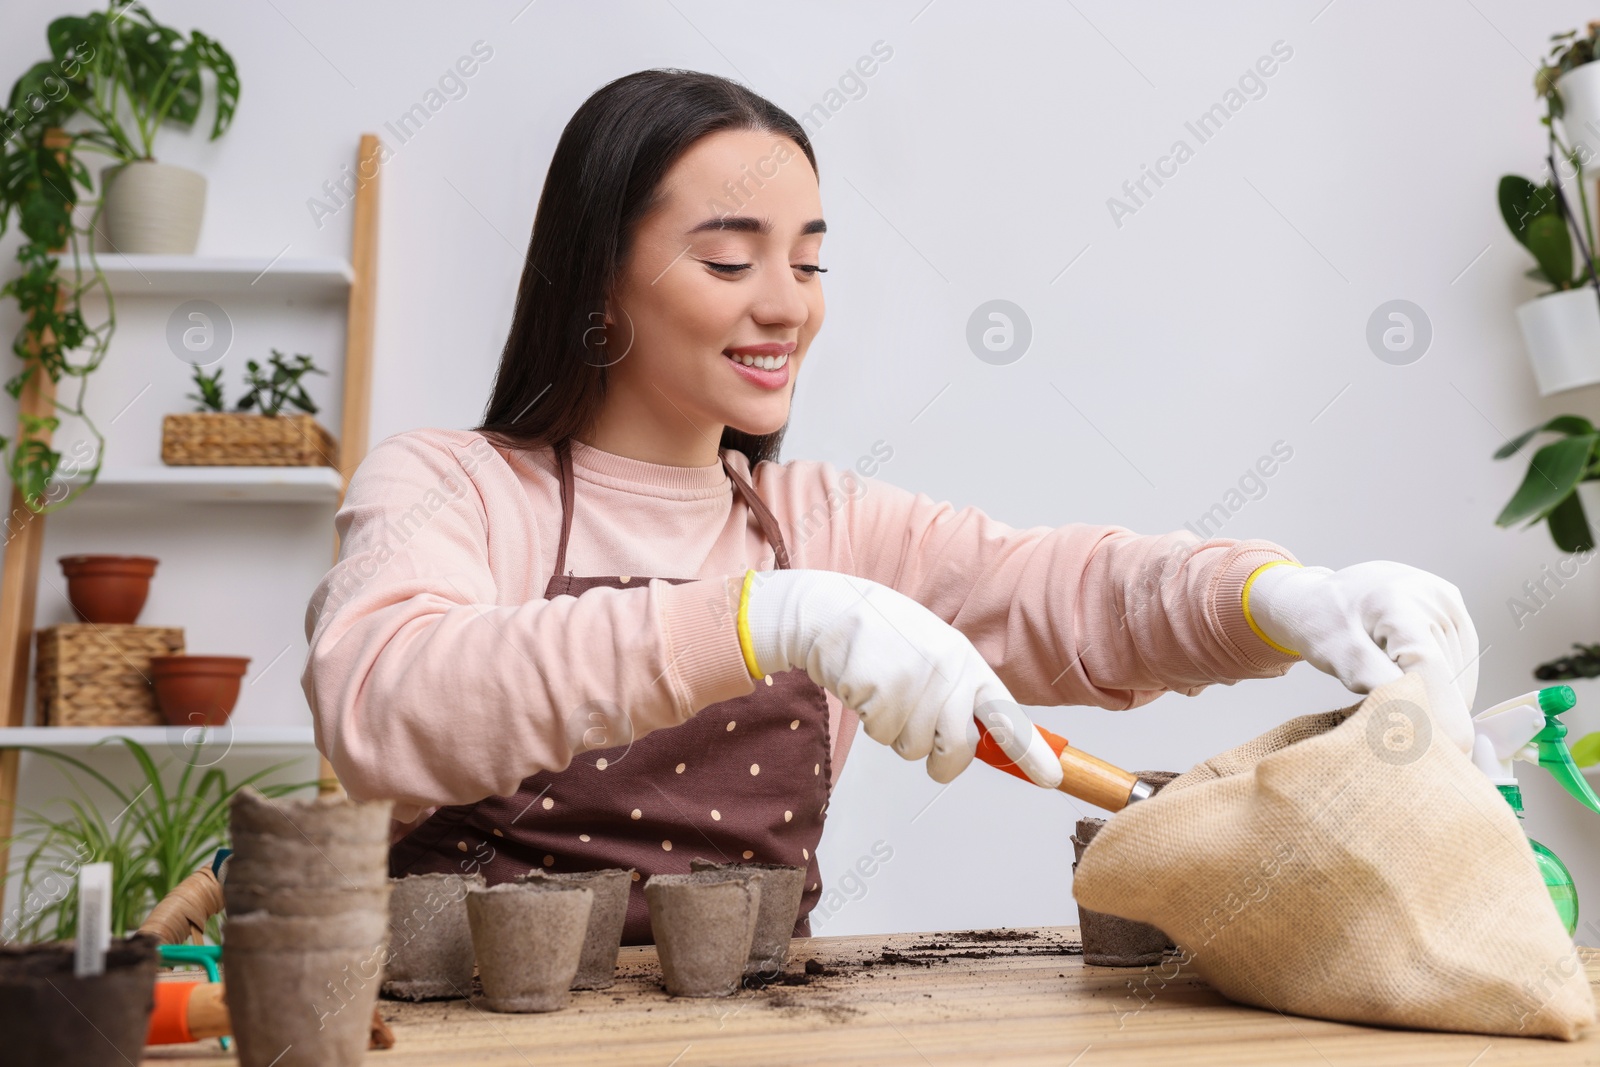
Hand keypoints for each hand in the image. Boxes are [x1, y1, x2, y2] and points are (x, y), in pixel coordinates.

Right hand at [741, 569, 1063, 786]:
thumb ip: (960, 692)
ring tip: (886, 694)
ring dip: (896, 732)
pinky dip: (871, 721)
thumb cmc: (887, 635)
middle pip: (956, 750)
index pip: (1005, 714)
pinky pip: (881, 735)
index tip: (1052, 778)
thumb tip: (984, 742)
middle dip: (940, 759)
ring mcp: (911, 682)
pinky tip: (866, 689)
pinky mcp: (877, 691)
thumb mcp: (935, 652)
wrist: (832, 610)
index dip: (1030, 751)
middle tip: (925, 744)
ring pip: (912, 749)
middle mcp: (945, 672)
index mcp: (966, 662)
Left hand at [1245, 560, 1479, 751]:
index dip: (1443, 710)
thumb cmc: (1320, 623)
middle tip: (1418, 747)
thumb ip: (1369, 678)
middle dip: (1436, 710)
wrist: (1320, 594)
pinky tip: (1419, 688)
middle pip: (1448, 669)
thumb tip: (1411, 712)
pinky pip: (1460, 657)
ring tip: (1410, 710)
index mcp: (1394, 601)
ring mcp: (1446, 598)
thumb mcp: (1331, 652)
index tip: (1452, 752)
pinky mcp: (1453, 606)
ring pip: (1460, 668)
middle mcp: (1429, 594)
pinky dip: (1444, 681)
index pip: (1429, 664)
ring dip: (1442, 698)